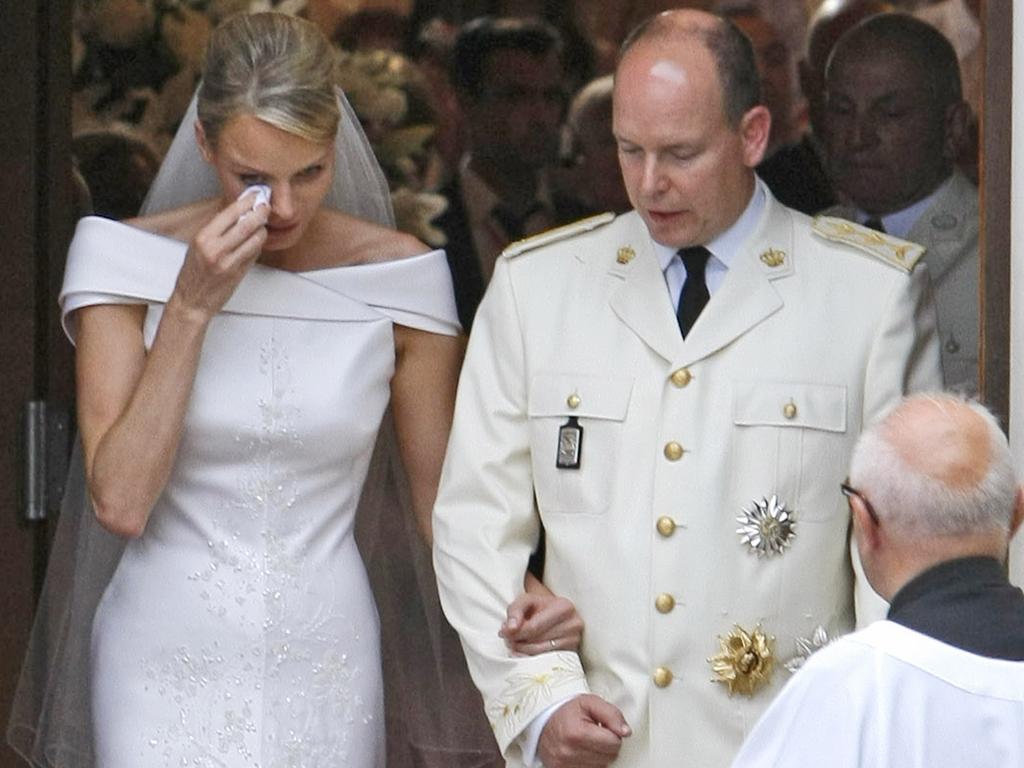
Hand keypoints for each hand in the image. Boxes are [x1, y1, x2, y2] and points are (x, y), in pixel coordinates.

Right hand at [171, 191, 268, 320]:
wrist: (192, 301)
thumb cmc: (193, 275)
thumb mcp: (197, 247)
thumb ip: (216, 231)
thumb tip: (235, 214)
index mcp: (203, 238)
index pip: (229, 213)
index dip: (245, 202)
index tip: (253, 195)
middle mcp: (215, 249)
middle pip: (246, 224)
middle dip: (259, 212)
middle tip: (265, 205)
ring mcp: (228, 262)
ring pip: (254, 238)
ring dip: (262, 229)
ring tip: (262, 224)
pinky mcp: (237, 273)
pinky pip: (253, 253)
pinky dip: (258, 244)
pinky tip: (257, 240)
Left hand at [499, 592, 583, 654]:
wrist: (557, 613)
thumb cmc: (540, 606)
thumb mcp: (527, 600)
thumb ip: (515, 610)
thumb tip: (509, 629)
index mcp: (563, 607)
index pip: (533, 627)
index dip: (515, 632)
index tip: (503, 632)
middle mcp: (573, 624)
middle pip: (536, 641)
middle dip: (517, 642)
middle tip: (507, 640)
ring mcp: (574, 641)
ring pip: (540, 653)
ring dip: (522, 651)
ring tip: (514, 645)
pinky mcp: (572, 654)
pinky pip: (546, 661)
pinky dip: (531, 659)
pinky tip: (523, 653)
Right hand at [538, 694, 629, 767]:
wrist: (544, 722)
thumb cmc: (567, 712)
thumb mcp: (590, 703)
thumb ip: (612, 714)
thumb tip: (626, 732)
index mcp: (577, 733)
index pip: (614, 743)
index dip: (613, 734)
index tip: (604, 728)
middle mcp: (569, 752)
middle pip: (610, 757)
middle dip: (607, 745)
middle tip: (596, 735)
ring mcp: (565, 765)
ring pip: (602, 767)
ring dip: (599, 756)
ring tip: (588, 743)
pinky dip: (590, 763)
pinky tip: (583, 753)